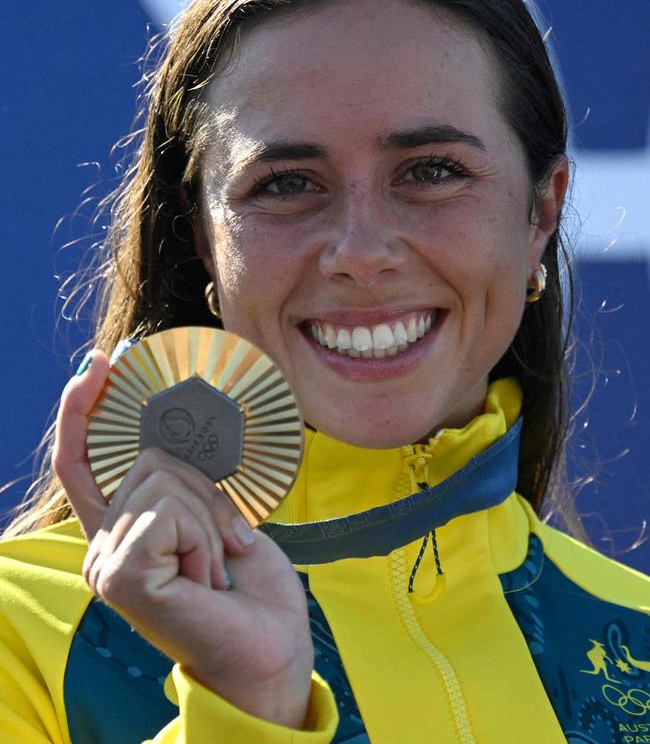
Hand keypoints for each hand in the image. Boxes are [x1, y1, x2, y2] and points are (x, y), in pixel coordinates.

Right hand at [53, 350, 313, 728]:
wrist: (271, 646)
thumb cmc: (248, 587)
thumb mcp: (215, 514)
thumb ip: (183, 479)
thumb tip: (174, 421)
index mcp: (123, 530)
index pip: (81, 461)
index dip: (83, 408)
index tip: (104, 362)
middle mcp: (103, 546)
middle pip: (149, 458)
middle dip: (206, 486)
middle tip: (226, 540)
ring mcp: (105, 562)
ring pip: (164, 478)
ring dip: (212, 515)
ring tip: (216, 565)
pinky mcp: (119, 574)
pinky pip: (169, 511)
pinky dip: (206, 533)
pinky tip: (208, 577)